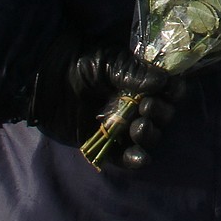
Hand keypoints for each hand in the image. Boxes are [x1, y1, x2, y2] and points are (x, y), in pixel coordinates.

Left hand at [29, 35, 183, 168]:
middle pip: (163, 116)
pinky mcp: (105, 144)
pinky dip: (135, 159)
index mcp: (141, 83)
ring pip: (149, 138)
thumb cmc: (79, 63)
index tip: (170, 91)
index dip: (174, 93)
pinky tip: (138, 156)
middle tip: (146, 108)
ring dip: (150, 135)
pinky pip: (125, 157)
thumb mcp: (110, 61)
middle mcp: (135, 105)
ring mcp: (121, 126)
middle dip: (161, 114)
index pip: (169, 91)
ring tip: (137, 127)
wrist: (45, 81)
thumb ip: (136, 72)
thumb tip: (163, 82)